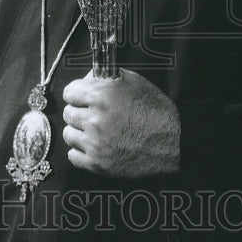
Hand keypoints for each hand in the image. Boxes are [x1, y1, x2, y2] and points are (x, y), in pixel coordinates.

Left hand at [62, 68, 179, 177]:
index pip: (69, 92)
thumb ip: (105, 78)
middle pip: (68, 113)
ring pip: (68, 135)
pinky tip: (94, 145)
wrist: (173, 139)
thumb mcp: (133, 82)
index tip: (80, 97)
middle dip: (78, 111)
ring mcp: (95, 143)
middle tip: (90, 114)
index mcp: (102, 96)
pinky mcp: (98, 164)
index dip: (76, 93)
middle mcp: (95, 119)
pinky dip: (81, 151)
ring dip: (78, 132)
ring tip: (93, 131)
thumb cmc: (155, 110)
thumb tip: (86, 79)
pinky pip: (73, 156)